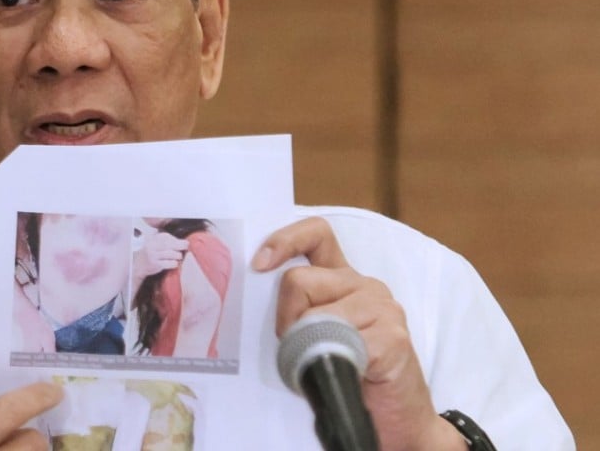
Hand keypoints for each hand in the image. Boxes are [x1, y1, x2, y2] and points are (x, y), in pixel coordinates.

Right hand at [132, 229, 188, 291]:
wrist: (137, 265)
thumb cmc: (150, 254)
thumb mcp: (154, 244)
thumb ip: (164, 241)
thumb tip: (181, 242)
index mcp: (152, 240)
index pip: (166, 237)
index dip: (176, 239)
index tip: (184, 242)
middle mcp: (151, 246)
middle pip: (168, 244)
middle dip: (179, 245)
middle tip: (186, 245)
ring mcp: (152, 255)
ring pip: (169, 253)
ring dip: (177, 255)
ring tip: (180, 256)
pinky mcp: (154, 264)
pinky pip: (167, 263)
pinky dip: (173, 263)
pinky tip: (175, 263)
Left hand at [252, 217, 464, 450]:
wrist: (397, 416)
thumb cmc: (346, 373)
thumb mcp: (313, 332)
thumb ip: (296, 310)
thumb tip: (254, 301)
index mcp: (341, 277)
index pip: (315, 234)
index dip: (284, 240)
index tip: (259, 264)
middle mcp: (363, 284)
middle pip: (298, 281)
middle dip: (284, 317)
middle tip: (295, 347)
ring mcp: (382, 307)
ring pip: (315, 314)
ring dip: (305, 345)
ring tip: (323, 364)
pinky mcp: (393, 336)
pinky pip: (341, 342)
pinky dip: (331, 363)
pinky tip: (345, 373)